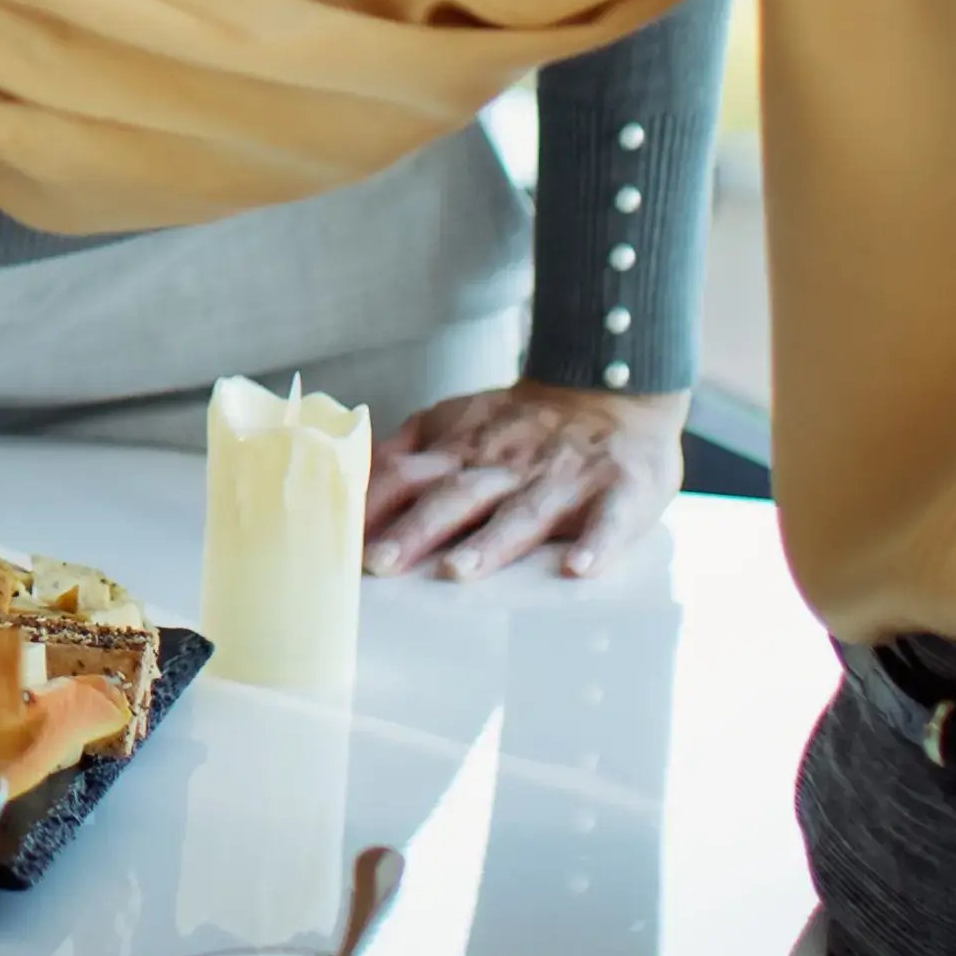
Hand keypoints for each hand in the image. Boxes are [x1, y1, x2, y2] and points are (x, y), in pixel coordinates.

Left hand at [365, 383, 678, 580]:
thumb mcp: (455, 420)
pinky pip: (611, 520)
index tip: (336, 537)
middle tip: (379, 563)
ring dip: (491, 542)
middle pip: (455, 497)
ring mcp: (564, 479)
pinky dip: (598, 544)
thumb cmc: (522, 423)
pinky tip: (580, 569)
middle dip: (415, 529)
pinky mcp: (620, 491)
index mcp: (461, 449)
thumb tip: (344, 481)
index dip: (371, 504)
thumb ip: (405, 450)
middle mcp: (507, 465)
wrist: (610, 385)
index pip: (406, 474)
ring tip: (459, 570)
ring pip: (523, 512)